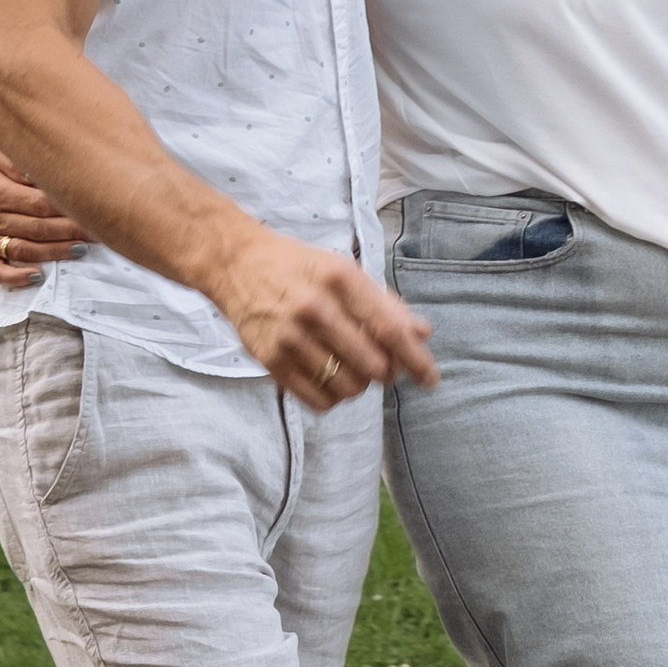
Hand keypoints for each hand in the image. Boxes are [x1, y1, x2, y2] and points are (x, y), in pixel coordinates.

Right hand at [0, 139, 93, 286]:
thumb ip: (12, 160)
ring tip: (81, 251)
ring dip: (53, 253)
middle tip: (100, 232)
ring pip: (23, 250)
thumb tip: (36, 171)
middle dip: (71, 231)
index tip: (93, 210)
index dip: (67, 209)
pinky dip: (14, 278)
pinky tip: (37, 276)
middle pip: (38, 228)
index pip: (40, 203)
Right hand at [207, 226, 437, 409]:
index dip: (416, 359)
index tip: (430, 378)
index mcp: (341, 280)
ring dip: (360, 386)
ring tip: (353, 370)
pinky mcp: (270, 361)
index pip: (390, 330)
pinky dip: (333, 398)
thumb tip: (422, 333)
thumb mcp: (344, 271)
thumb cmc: (300, 267)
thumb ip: (384, 304)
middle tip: (383, 367)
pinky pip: (318, 400)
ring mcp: (291, 337)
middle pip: (373, 366)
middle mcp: (316, 309)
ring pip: (347, 388)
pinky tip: (330, 380)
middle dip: (387, 373)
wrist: (237, 265)